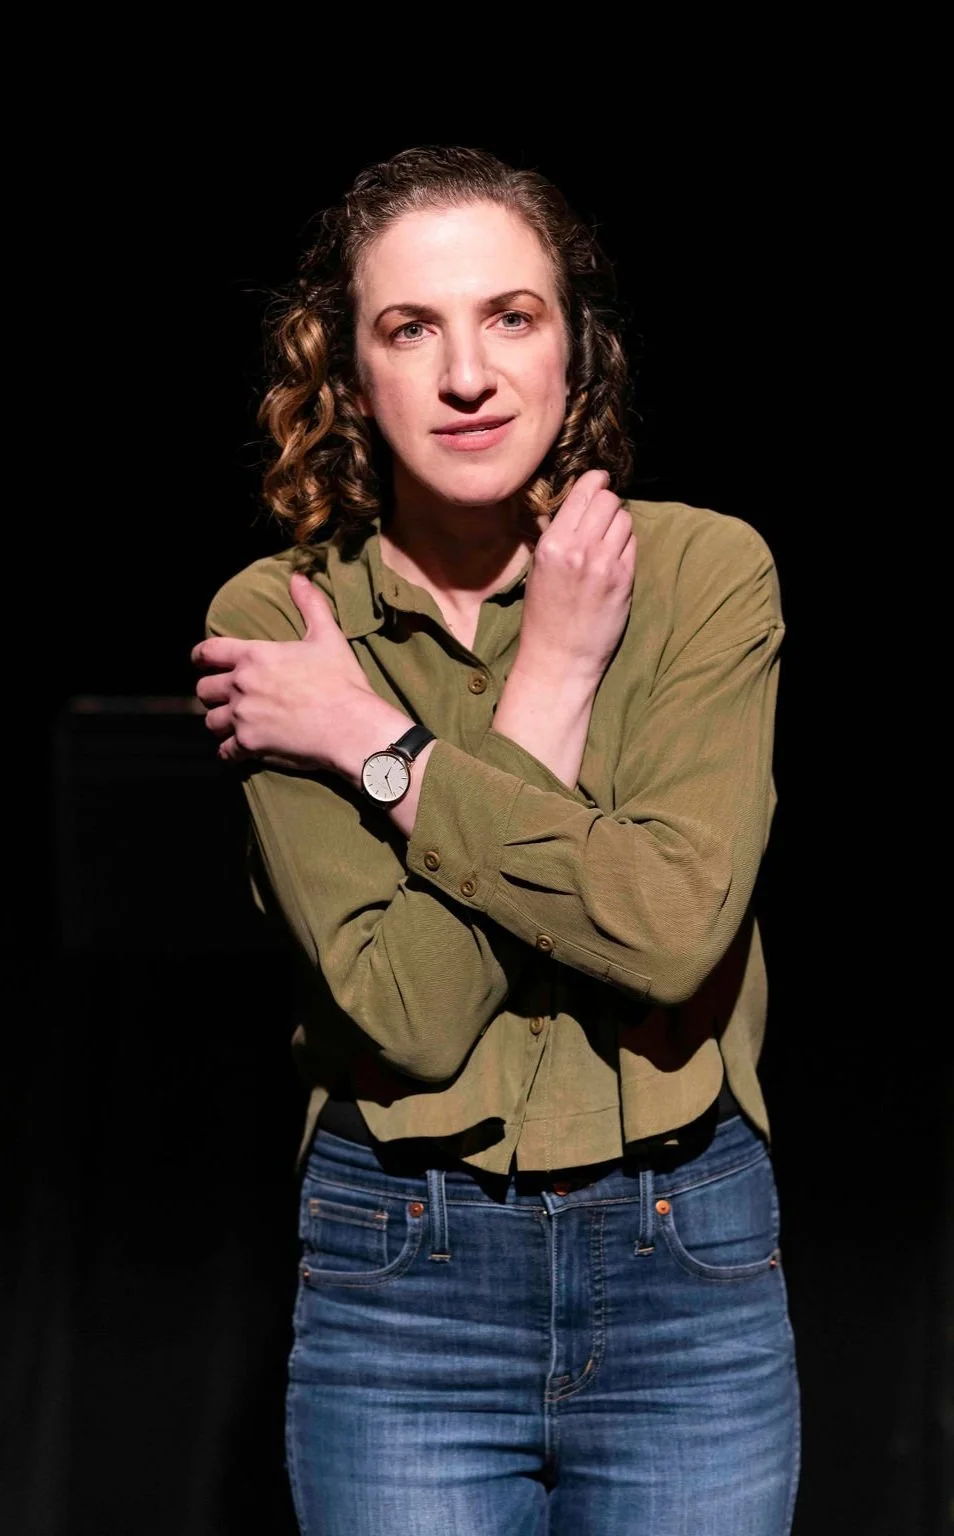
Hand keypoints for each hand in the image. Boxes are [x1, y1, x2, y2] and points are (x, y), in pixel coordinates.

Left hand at [191, 573, 377, 769]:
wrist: (350, 725)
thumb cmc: (341, 681)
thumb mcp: (328, 637)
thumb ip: (310, 605)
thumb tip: (299, 577)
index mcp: (255, 656)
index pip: (208, 652)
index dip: (200, 656)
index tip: (201, 662)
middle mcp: (242, 685)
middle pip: (204, 690)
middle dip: (212, 693)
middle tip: (225, 697)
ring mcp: (242, 717)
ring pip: (211, 721)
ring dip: (220, 722)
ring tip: (232, 725)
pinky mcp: (249, 745)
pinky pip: (225, 751)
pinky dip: (229, 752)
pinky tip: (238, 752)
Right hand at [518, 469, 635, 687]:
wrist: (559, 658)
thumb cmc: (544, 616)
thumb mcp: (540, 569)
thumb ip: (558, 536)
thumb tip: (578, 505)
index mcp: (552, 544)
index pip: (583, 493)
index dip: (596, 481)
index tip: (600, 480)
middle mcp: (579, 549)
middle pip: (608, 500)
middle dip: (608, 502)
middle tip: (604, 513)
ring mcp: (604, 565)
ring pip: (624, 520)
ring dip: (619, 524)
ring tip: (608, 540)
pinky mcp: (624, 580)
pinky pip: (633, 545)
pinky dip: (626, 545)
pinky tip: (615, 558)